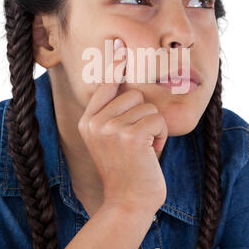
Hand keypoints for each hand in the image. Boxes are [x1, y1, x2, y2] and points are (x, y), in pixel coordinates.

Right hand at [78, 38, 167, 212]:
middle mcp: (95, 122)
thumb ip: (114, 112)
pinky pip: (157, 121)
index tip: (121, 45)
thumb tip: (123, 78)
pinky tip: (151, 154)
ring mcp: (110, 129)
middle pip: (133, 94)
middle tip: (138, 141)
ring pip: (148, 107)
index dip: (116, 66)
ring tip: (143, 150)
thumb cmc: (126, 169)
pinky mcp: (130, 137)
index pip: (105, 84)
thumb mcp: (111, 139)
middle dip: (144, 116)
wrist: (128, 203)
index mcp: (88, 120)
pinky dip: (160, 137)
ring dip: (153, 128)